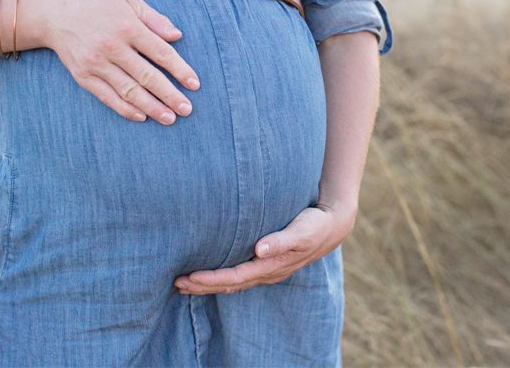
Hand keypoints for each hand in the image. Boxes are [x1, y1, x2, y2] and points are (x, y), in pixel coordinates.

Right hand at [35, 0, 201, 124]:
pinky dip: (125, 109)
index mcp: (128, 27)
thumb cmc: (100, 8)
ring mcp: (96, 63)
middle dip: (169, 95)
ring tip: (169, 118)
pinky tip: (142, 117)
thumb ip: (155, 19)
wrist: (56, 15)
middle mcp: (112, 46)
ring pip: (128, 90)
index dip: (180, 70)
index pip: (160, 52)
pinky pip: (107, 97)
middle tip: (187, 109)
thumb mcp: (129, 3)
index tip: (195, 85)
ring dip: (151, 107)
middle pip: (147, 76)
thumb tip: (178, 36)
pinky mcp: (83, 76)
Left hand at [173, 200, 357, 294]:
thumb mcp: (302, 230)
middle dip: (203, 286)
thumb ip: (281, 240)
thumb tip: (259, 249)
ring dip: (208, 284)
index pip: (235, 277)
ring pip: (233, 282)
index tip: (189, 278)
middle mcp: (267, 271)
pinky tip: (209, 273)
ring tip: (184, 283)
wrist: (333, 225)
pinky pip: (239, 275)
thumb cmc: (315, 223)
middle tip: (176, 283)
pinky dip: (221, 276)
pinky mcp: (267, 262)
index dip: (211, 280)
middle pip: (230, 284)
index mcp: (272, 266)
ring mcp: (267, 269)